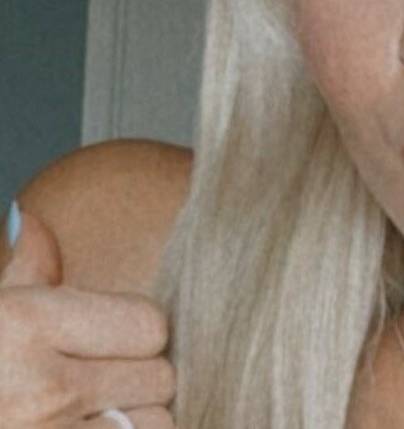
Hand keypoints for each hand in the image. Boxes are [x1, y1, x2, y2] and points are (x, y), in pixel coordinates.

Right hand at [0, 205, 175, 426]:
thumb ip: (23, 267)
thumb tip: (30, 216)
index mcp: (26, 328)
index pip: (149, 324)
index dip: (140, 329)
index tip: (117, 334)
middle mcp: (43, 391)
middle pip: (158, 379)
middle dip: (142, 377)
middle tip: (107, 378)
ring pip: (152, 427)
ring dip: (135, 422)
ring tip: (97, 413)